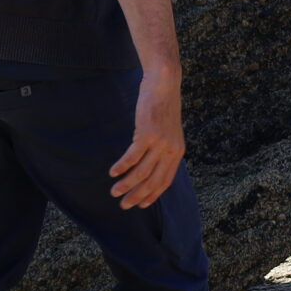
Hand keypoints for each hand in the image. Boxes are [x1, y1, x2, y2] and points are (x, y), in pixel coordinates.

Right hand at [108, 67, 184, 208]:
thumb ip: (163, 147)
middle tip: (123, 205)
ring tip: (114, 192)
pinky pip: (132, 157)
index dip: (152, 195)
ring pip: (141, 172)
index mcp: (177, 152)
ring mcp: (159, 143)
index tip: (140, 205)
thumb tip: (152, 163)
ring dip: (126, 185)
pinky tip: (113, 172)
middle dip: (137, 196)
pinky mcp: (147, 133)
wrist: (164, 84)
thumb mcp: (169, 130)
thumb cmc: (163, 106)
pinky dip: (122, 167)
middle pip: (153, 181)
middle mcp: (170, 151)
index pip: (165, 182)